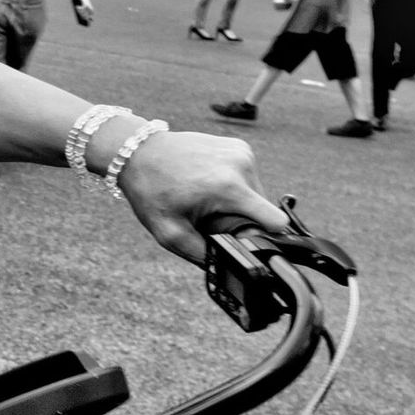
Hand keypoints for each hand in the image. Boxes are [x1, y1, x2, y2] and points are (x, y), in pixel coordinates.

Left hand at [114, 130, 287, 263]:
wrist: (138, 152)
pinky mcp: (239, 145)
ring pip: (256, 193)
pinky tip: (207, 184)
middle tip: (210, 217)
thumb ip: (202, 255)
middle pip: (262, 210)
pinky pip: (247, 176)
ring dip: (237, 202)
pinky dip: (233, 184)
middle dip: (242, 219)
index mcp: (229, 188)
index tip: (255, 244)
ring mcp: (242, 152)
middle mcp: (241, 165)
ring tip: (206, 199)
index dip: (268, 239)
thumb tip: (229, 269)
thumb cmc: (151, 192)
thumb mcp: (170, 233)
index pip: (276, 221)